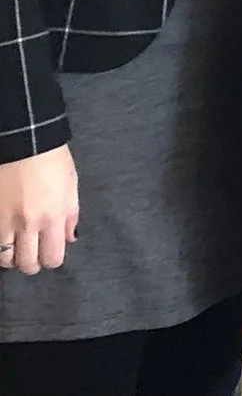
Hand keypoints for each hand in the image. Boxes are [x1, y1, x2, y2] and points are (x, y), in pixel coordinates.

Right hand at [0, 147, 77, 274]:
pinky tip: (2, 238)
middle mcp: (27, 224)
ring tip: (15, 248)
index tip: (50, 255)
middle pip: (26, 263)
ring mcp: (4, 221)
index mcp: (53, 217)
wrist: (23, 141)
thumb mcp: (71, 184)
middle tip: (32, 255)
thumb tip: (70, 239)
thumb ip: (71, 214)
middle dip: (31, 264)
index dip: (51, 260)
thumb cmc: (52, 160)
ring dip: (11, 257)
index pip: (52, 257)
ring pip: (4, 258)